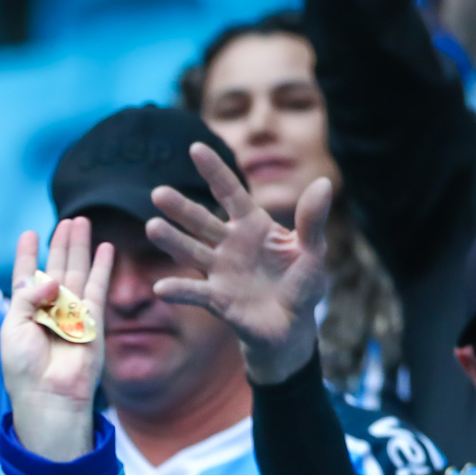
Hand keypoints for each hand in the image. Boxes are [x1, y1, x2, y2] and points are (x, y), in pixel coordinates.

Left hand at [0, 219, 114, 460]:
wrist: (48, 396)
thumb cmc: (23, 368)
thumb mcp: (12, 326)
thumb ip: (27, 295)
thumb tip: (52, 277)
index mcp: (24, 313)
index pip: (25, 277)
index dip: (26, 256)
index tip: (28, 234)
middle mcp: (49, 311)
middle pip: (55, 269)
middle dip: (60, 244)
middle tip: (67, 221)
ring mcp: (72, 315)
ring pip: (76, 272)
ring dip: (79, 247)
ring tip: (81, 222)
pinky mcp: (93, 320)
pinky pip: (98, 287)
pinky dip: (102, 267)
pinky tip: (105, 247)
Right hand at [148, 142, 328, 384]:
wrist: (291, 326)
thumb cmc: (302, 284)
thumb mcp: (313, 250)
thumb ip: (312, 220)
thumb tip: (324, 183)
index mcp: (253, 225)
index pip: (230, 193)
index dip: (214, 171)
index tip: (194, 148)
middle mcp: (229, 244)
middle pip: (201, 221)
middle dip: (181, 208)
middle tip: (158, 193)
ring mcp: (219, 271)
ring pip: (191, 251)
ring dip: (171, 241)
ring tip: (151, 227)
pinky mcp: (216, 299)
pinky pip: (194, 293)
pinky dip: (178, 291)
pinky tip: (161, 288)